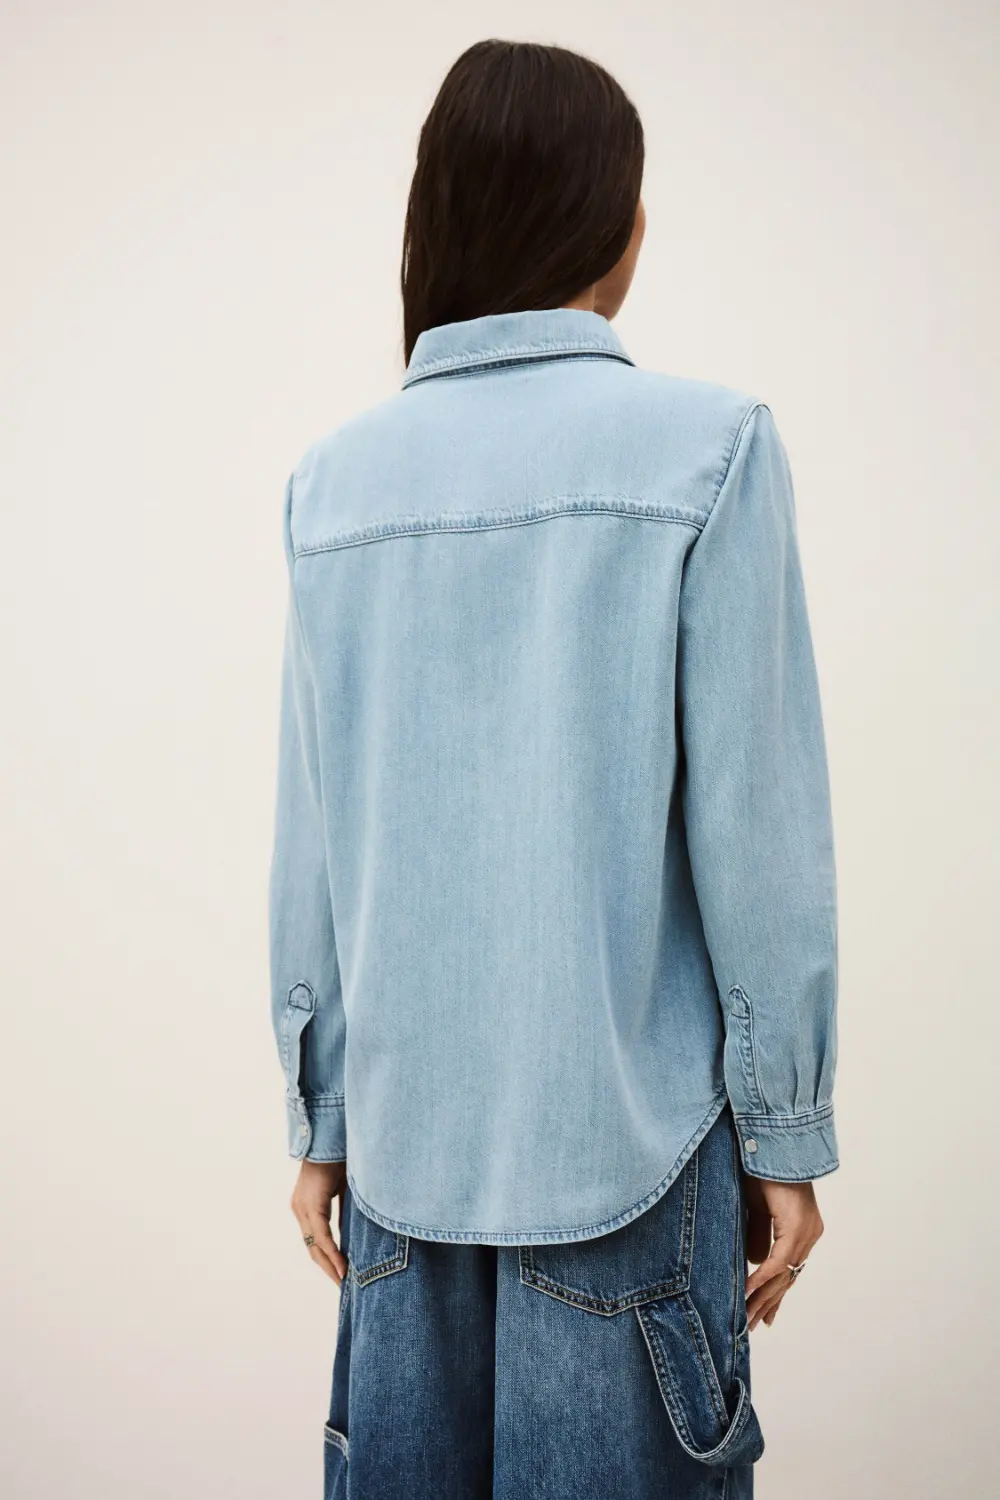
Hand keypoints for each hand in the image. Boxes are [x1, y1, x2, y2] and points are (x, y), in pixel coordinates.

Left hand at [291, 1159, 347, 1285]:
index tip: (340, 1274)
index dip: (327, 1259)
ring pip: (315, 1246)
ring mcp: (303, 1208)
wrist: (332, 1136)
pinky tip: (343, 1267)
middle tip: (341, 1285)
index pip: (314, 1241)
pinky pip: (322, 1236)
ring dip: (330, 1265)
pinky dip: (333, 1252)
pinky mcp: (311, 1205)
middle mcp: (299, 1210)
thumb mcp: (344, 1190)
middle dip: (328, 1268)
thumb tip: (351, 1232)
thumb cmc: (340, 1158)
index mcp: (306, 1206)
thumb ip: (344, 1211)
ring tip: (343, 1282)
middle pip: (312, 1248)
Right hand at [744, 1175, 823, 1329]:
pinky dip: (760, 1279)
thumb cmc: (762, 1169)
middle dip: (767, 1304)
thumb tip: (754, 1262)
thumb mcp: (757, 1207)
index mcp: (803, 1230)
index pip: (788, 1270)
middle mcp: (809, 1235)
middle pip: (787, 1278)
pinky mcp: (795, 1228)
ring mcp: (805, 1233)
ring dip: (761, 1298)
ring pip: (782, 1275)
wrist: (772, 1144)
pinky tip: (747, 1294)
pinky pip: (776, 1262)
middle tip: (751, 1326)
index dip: (774, 1293)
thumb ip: (758, 1233)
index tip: (763, 1314)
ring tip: (746, 1319)